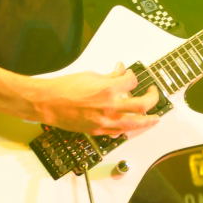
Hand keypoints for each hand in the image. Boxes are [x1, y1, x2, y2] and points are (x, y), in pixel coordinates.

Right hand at [30, 64, 159, 135]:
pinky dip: (129, 128)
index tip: (130, 76)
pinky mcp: (98, 130)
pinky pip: (120, 132)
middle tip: (153, 94)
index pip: (131, 81)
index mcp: (107, 89)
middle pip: (142, 105)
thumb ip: (109, 76)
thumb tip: (120, 71)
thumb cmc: (64, 88)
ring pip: (135, 124)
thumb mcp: (90, 75)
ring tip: (155, 118)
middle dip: (152, 98)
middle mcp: (109, 106)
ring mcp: (105, 121)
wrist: (48, 103)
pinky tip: (134, 126)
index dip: (133, 77)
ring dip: (148, 120)